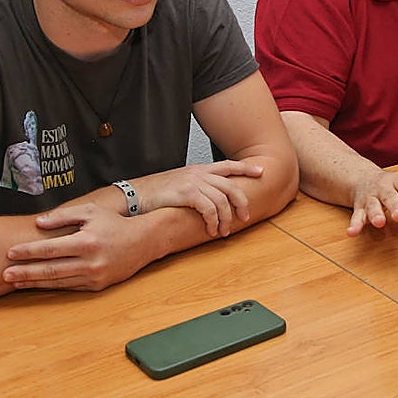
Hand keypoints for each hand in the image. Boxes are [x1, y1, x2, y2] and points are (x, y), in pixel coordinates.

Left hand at [3, 202, 144, 290]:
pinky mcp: (97, 286)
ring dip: (35, 283)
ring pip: (58, 282)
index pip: (50, 248)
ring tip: (16, 282)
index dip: (29, 251)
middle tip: (5, 274)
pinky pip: (70, 287)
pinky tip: (38, 284)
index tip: (11, 252)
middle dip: (26, 273)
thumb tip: (39, 222)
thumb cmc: (114, 223)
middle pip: (50, 269)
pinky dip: (52, 286)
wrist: (143, 241)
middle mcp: (90, 261)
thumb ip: (63, 216)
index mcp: (86, 241)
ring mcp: (94, 276)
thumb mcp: (91, 212)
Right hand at [135, 160, 263, 236]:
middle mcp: (199, 173)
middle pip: (232, 185)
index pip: (228, 165)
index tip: (261, 171)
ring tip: (224, 231)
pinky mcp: (187, 194)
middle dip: (242, 202)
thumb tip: (209, 199)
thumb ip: (196, 187)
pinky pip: (209, 208)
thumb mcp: (180, 183)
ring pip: (223, 200)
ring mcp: (193, 182)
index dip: (246, 168)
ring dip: (227, 218)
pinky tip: (211, 230)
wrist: (136, 194)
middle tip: (245, 217)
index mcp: (199, 169)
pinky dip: (214, 221)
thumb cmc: (156, 192)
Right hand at [346, 170, 397, 236]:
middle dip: (394, 205)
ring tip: (379, 222)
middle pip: (389, 196)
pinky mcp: (360, 209)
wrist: (363, 178)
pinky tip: (352, 232)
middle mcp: (384, 188)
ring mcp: (371, 199)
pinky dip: (354, 225)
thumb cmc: (397, 185)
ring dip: (375, 214)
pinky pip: (356, 216)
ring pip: (372, 206)